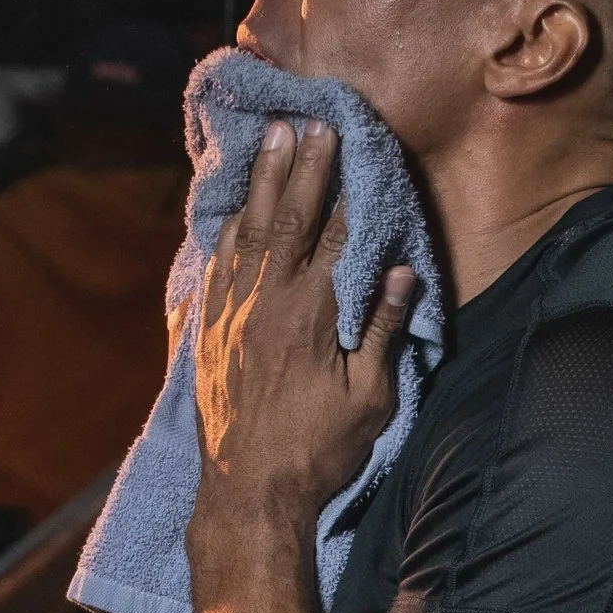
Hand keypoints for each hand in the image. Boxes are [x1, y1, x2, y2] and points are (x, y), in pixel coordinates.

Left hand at [192, 120, 415, 536]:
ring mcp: (232, 312)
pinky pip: (218, 263)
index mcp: (312, 313)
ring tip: (271, 137)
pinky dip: (228, 228)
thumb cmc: (317, 452)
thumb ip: (384, 332)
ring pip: (247, 230)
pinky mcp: (210, 330)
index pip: (334, 235)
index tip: (354, 142)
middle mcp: (267, 300)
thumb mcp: (369, 400)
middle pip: (288, 216)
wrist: (248, 493)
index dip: (346, 187)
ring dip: (262, 180)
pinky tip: (233, 207)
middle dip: (303, 165)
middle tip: (313, 119)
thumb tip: (402, 273)